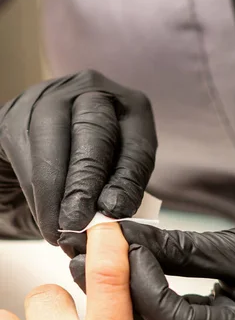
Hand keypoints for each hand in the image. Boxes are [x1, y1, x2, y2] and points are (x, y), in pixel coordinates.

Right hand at [0, 70, 156, 242]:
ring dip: (58, 190)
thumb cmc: (78, 183)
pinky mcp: (13, 114)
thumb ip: (113, 197)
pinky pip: (26, 149)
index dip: (127, 180)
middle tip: (80, 222)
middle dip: (87, 181)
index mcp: (128, 108)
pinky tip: (45, 217)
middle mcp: (90, 90)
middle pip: (95, 130)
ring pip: (55, 138)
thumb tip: (113, 218)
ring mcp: (48, 96)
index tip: (117, 211)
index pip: (137, 143)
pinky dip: (37, 191)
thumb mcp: (107, 187)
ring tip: (61, 229)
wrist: (25, 175)